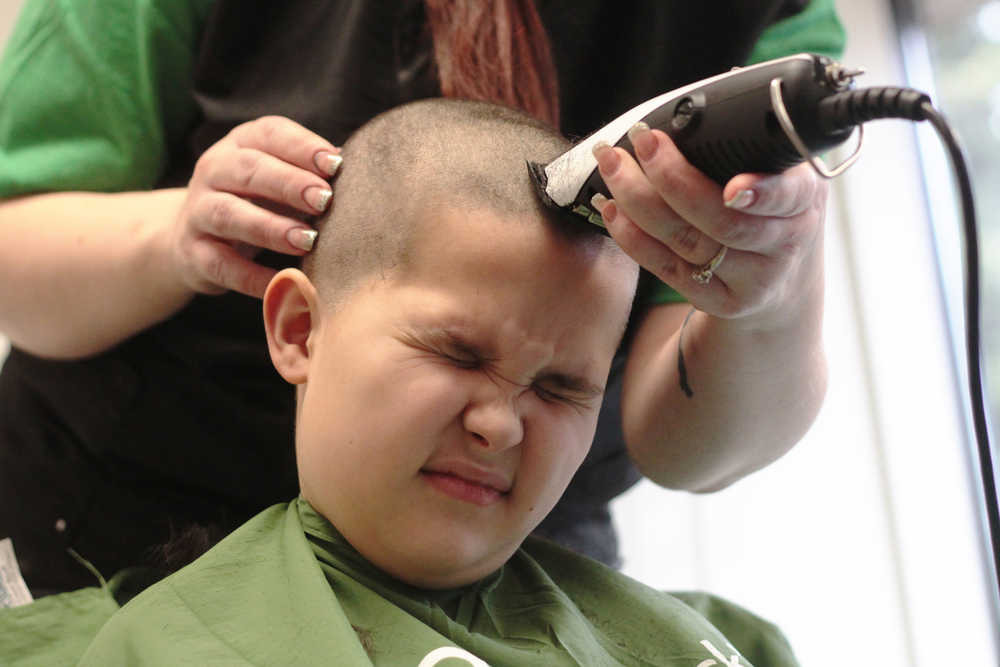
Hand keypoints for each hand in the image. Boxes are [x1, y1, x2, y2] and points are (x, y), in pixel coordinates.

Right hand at [170, 116, 341, 297]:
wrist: (193, 237)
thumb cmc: (257, 202)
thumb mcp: (281, 179)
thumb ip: (313, 174)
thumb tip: (361, 175)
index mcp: (242, 144)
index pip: (269, 134)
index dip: (302, 147)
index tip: (335, 163)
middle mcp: (214, 170)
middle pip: (247, 170)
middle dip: (288, 184)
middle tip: (324, 200)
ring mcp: (198, 212)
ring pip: (228, 214)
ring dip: (270, 228)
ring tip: (307, 241)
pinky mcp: (193, 253)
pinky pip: (223, 265)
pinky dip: (254, 277)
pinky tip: (285, 283)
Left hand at [591, 124, 826, 329]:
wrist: (785, 282)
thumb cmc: (777, 210)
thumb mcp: (789, 173)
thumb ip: (759, 143)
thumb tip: (717, 86)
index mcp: (804, 202)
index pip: (787, 197)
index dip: (760, 194)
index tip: (733, 187)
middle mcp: (782, 245)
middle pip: (721, 221)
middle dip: (673, 179)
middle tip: (642, 141)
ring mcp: (749, 280)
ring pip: (686, 243)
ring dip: (639, 201)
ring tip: (613, 164)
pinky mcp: (717, 301)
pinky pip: (666, 269)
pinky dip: (632, 237)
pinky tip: (611, 208)